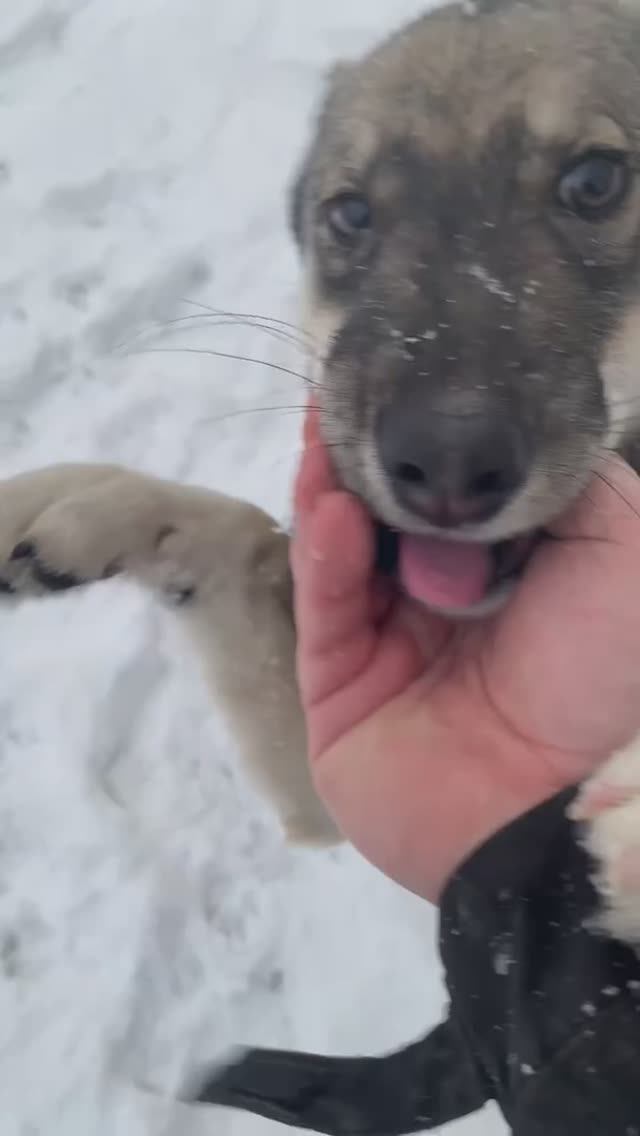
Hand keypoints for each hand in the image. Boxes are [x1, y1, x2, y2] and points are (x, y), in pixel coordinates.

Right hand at [291, 407, 639, 900]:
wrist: (564, 799)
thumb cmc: (606, 670)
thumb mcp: (618, 546)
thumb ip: (561, 478)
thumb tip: (491, 444)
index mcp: (513, 573)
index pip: (452, 495)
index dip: (426, 445)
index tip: (400, 384)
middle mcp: (447, 605)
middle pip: (388, 517)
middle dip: (367, 457)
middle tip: (343, 395)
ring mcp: (389, 647)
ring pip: (345, 554)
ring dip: (333, 491)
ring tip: (324, 431)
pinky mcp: (340, 689)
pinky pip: (326, 610)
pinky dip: (325, 557)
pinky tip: (333, 510)